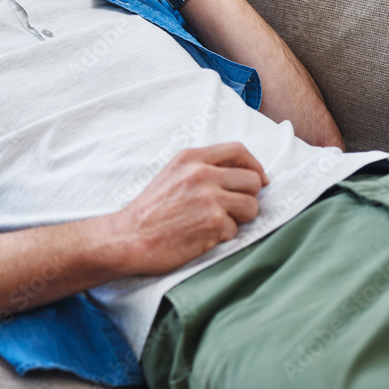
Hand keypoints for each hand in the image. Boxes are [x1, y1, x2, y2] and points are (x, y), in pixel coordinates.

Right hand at [108, 142, 268, 275]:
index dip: (254, 165)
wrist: (128, 238)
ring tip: (218, 223)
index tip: (260, 180)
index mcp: (191, 158)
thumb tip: (240, 172)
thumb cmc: (150, 211)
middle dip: (249, 197)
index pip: (238, 150)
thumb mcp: (172, 174)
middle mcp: (202, 173)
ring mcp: (209, 198)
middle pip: (252, 180)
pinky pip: (236, 230)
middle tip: (235, 209)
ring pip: (252, 206)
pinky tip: (203, 236)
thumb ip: (202, 167)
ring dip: (240, 219)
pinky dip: (223, 237)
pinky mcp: (213, 223)